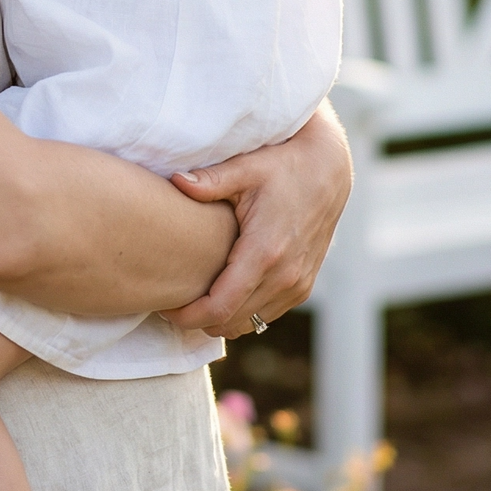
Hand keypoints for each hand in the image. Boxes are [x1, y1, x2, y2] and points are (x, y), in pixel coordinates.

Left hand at [157, 103, 351, 338]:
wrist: (327, 171)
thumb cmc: (283, 166)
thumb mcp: (245, 168)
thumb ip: (209, 180)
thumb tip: (176, 181)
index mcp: (264, 252)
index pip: (220, 306)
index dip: (188, 316)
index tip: (163, 309)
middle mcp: (284, 276)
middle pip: (231, 322)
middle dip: (197, 321)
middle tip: (169, 305)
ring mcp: (297, 285)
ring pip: (249, 323)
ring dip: (220, 320)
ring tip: (191, 300)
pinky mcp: (303, 285)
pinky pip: (266, 314)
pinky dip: (242, 313)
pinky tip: (221, 294)